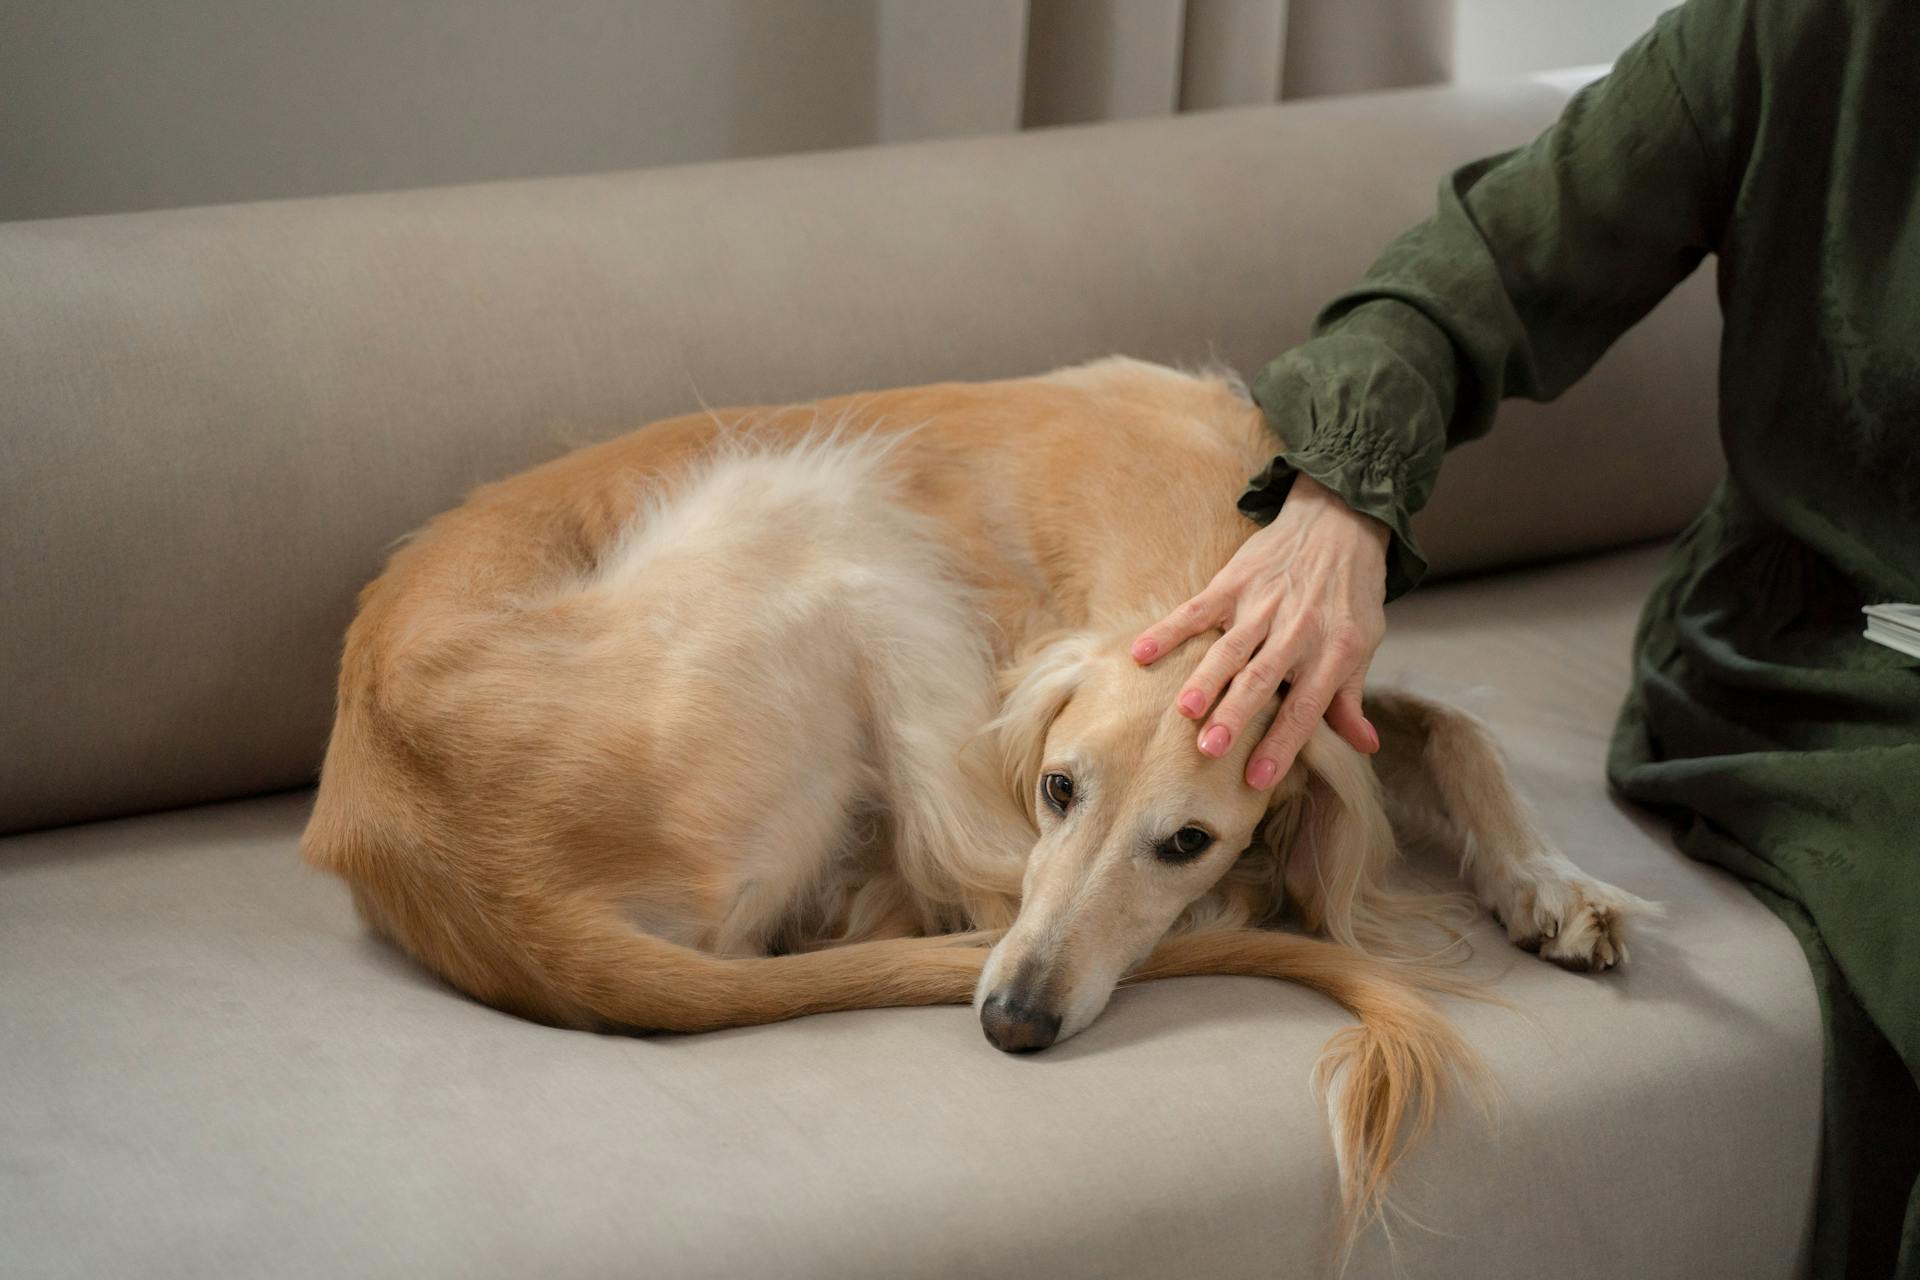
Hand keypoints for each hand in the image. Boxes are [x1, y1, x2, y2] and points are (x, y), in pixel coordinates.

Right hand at [1130, 473, 1388, 788]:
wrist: (1339, 523)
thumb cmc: (1350, 594)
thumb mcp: (1363, 645)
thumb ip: (1352, 698)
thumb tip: (1365, 746)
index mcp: (1332, 652)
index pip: (1305, 707)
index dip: (1282, 743)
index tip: (1257, 778)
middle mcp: (1297, 630)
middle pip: (1263, 679)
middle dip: (1236, 714)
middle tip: (1210, 749)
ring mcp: (1263, 603)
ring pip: (1230, 647)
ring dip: (1206, 678)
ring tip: (1185, 709)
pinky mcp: (1235, 581)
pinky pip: (1197, 609)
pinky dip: (1169, 631)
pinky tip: (1142, 654)